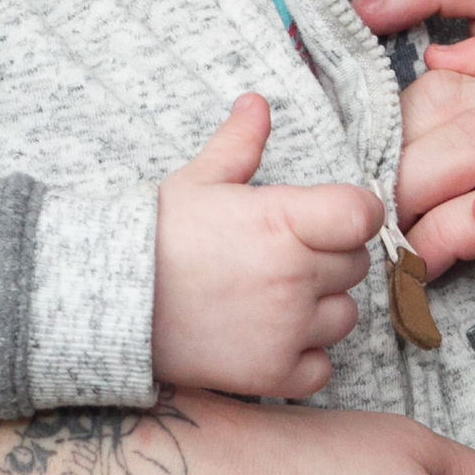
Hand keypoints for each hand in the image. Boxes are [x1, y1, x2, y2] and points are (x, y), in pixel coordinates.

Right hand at [153, 96, 382, 397]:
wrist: (110, 301)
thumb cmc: (155, 236)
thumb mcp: (198, 180)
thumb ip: (239, 143)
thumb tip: (257, 103)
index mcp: (284, 220)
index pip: (363, 215)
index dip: (353, 214)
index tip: (332, 219)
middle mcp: (294, 275)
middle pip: (354, 265)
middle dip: (330, 257)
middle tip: (286, 258)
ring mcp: (286, 328)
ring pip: (344, 316)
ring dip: (322, 308)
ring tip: (278, 299)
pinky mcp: (272, 372)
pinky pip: (323, 368)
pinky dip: (306, 358)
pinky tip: (274, 339)